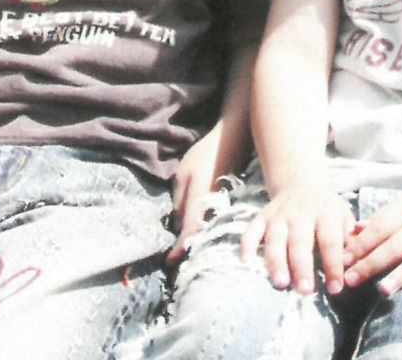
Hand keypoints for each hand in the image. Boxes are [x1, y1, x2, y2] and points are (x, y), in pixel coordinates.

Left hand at [167, 131, 222, 264]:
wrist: (231, 140)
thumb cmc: (204, 154)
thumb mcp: (183, 175)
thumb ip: (179, 201)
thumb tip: (177, 224)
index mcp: (200, 200)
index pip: (189, 231)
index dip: (179, 248)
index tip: (170, 262)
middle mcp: (214, 207)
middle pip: (201, 234)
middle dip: (188, 247)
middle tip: (175, 259)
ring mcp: (223, 204)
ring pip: (208, 228)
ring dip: (197, 237)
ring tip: (185, 246)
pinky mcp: (227, 200)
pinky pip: (214, 219)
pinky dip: (205, 226)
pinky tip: (199, 227)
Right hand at [240, 184, 354, 295]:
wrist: (300, 180)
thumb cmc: (326, 208)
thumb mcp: (343, 216)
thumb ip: (349, 239)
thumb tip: (355, 264)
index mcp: (325, 214)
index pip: (330, 241)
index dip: (333, 264)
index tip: (336, 288)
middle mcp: (300, 214)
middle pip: (300, 241)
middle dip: (302, 267)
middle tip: (305, 290)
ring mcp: (279, 215)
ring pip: (275, 238)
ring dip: (276, 261)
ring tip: (280, 283)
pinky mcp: (262, 216)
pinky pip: (252, 230)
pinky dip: (247, 245)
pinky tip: (246, 262)